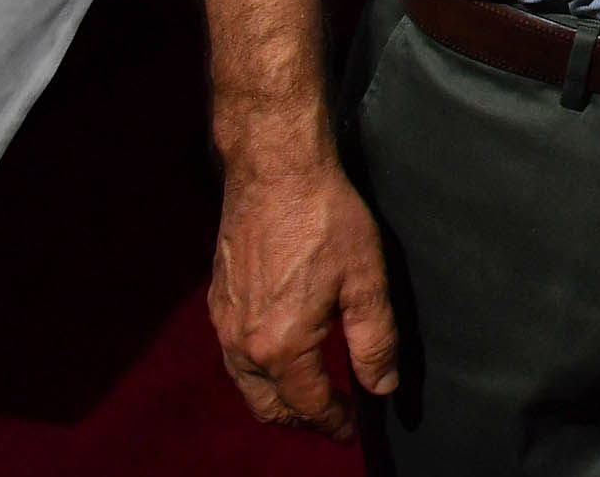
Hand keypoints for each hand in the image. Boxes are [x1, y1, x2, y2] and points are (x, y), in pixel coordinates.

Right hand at [207, 155, 399, 439]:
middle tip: (328, 419)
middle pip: (267, 404)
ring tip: (306, 395)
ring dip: (275, 397)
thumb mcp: (366, 281)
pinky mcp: (218, 298)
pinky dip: (257, 369)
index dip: (333, 422)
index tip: (350, 430)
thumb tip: (381, 386)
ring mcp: (225, 321)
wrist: (275, 170)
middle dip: (299, 419)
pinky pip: (232, 354)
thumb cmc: (325, 219)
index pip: (308, 404)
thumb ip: (374, 341)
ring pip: (245, 383)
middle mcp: (243, 342)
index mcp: (282, 345)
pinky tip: (278, 355)